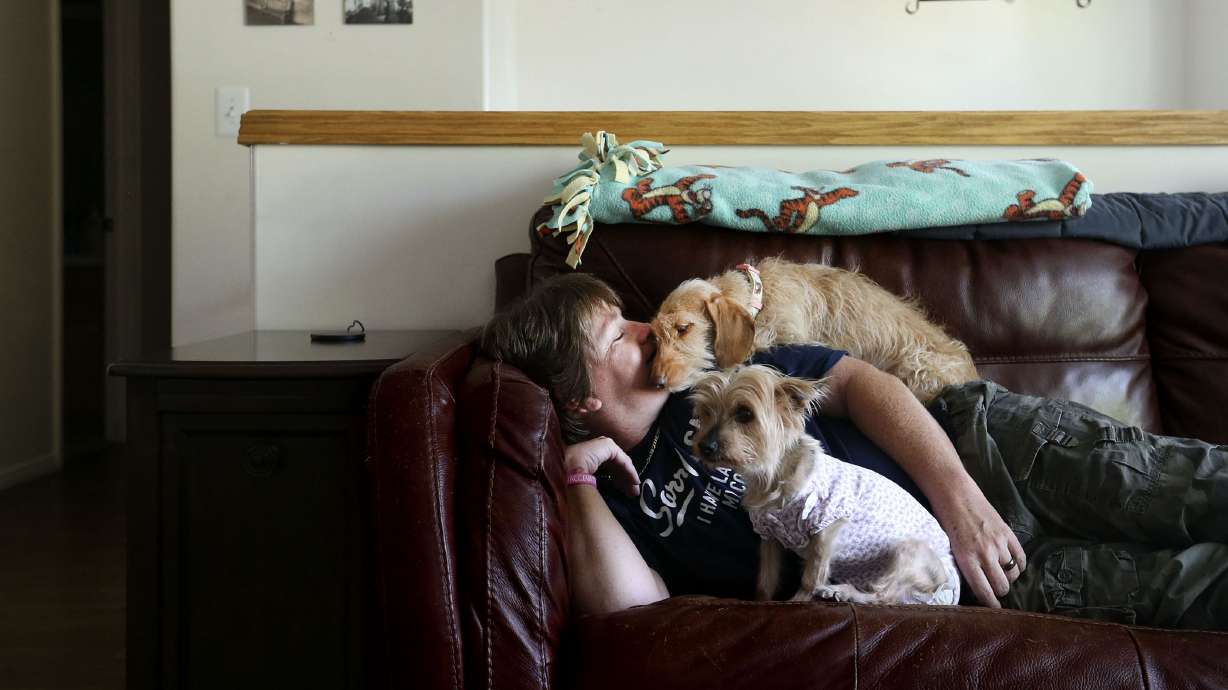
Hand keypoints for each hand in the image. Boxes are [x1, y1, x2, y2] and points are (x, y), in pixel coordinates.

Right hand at [564, 436, 640, 497]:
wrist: (570, 469)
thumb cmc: (574, 477)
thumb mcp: (587, 479)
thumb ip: (596, 480)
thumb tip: (605, 490)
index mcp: (589, 454)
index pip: (607, 466)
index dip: (616, 479)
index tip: (623, 491)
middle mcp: (597, 446)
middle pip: (616, 464)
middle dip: (624, 479)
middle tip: (632, 492)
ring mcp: (603, 444)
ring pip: (621, 462)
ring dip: (629, 477)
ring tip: (634, 490)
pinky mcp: (609, 446)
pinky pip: (622, 460)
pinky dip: (629, 471)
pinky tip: (634, 481)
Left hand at [933, 485, 1026, 607]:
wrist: (955, 494)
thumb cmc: (945, 520)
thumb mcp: (949, 547)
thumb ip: (963, 565)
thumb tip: (973, 585)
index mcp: (966, 560)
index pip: (984, 591)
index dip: (991, 605)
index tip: (994, 611)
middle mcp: (985, 554)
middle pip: (1002, 586)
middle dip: (999, 591)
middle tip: (994, 588)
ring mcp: (999, 544)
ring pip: (1013, 574)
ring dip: (1008, 578)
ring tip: (1001, 574)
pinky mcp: (1008, 533)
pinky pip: (1021, 558)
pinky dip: (1019, 565)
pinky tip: (1013, 565)